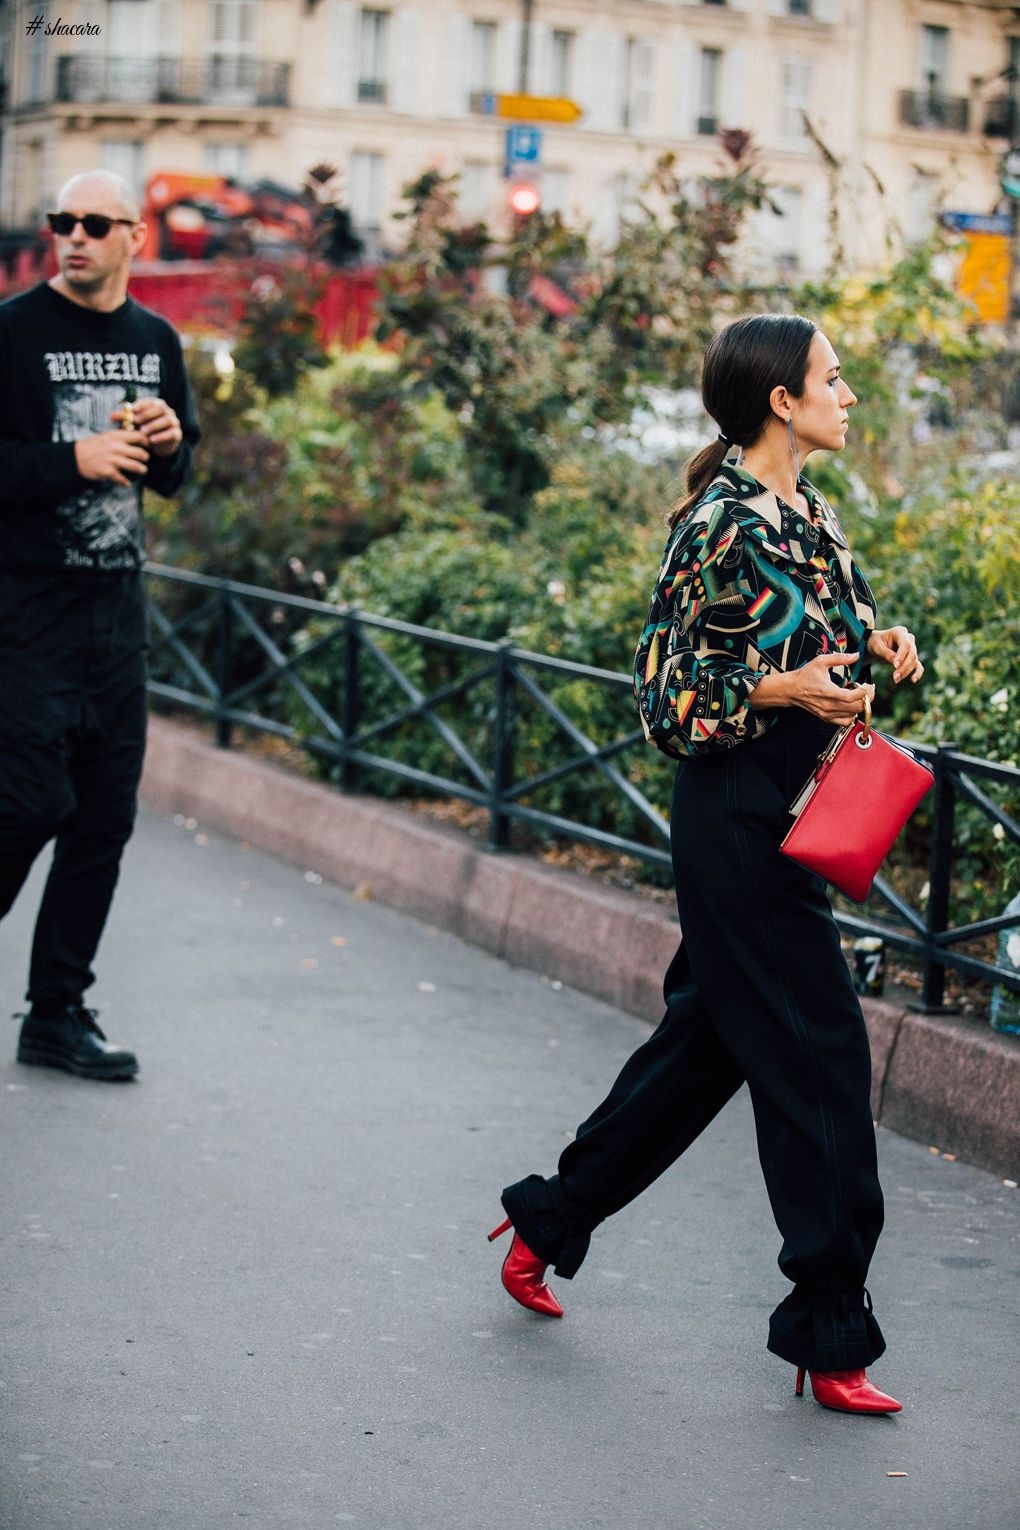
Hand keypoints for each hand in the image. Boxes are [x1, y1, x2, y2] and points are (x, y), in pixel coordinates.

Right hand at [74, 429, 149, 486]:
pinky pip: (123, 479)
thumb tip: (137, 437)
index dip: (147, 442)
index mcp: (117, 436)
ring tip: (142, 470)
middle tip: (145, 460)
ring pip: (136, 467)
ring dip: (142, 470)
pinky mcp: (108, 472)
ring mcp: (113, 460)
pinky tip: (126, 483)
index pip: (140, 437)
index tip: (147, 446)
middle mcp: (116, 448)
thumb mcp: (106, 436)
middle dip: (146, 458)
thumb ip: (121, 437)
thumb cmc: (92, 446)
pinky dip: (126, 482)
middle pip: (141, 453)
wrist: (75, 456)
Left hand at [113, 397, 183, 457]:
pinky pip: (171, 433)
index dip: (142, 404)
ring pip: (166, 421)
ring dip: (154, 426)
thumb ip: (124, 418)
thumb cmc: (145, 429)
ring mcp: (174, 422)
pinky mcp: (177, 434)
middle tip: (136, 421)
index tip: (132, 410)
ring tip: (143, 432)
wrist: (158, 445)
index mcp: (157, 405)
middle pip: (160, 409)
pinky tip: (151, 440)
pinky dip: (161, 436)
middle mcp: (167, 411)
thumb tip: (111, 416)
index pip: (151, 401)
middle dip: (147, 414)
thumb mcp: (134, 423)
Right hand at [752, 653, 873, 724]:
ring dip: (860, 706)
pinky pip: (846, 722)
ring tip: (859, 697)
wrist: (791, 689)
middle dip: (866, 698)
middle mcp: (828, 705)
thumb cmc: (805, 675)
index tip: (866, 684)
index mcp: (827, 691)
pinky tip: (851, 705)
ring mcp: (827, 714)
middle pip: (856, 707)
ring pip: (853, 715)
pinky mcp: (827, 718)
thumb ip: (840, 658)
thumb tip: (856, 655)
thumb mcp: (821, 661)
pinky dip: (853, 715)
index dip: (863, 692)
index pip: (851, 697)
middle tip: (867, 689)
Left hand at [867, 626, 923, 684]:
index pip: (906, 644)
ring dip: (906, 671)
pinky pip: (918, 665)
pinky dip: (917, 673)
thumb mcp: (877, 647)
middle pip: (912, 653)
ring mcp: (912, 648)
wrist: (875, 644)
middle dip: (904, 666)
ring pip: (914, 661)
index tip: (895, 666)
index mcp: (900, 632)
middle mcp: (909, 639)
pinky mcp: (912, 657)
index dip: (902, 656)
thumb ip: (886, 654)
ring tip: (896, 680)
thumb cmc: (875, 643)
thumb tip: (897, 664)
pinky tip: (913, 680)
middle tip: (895, 677)